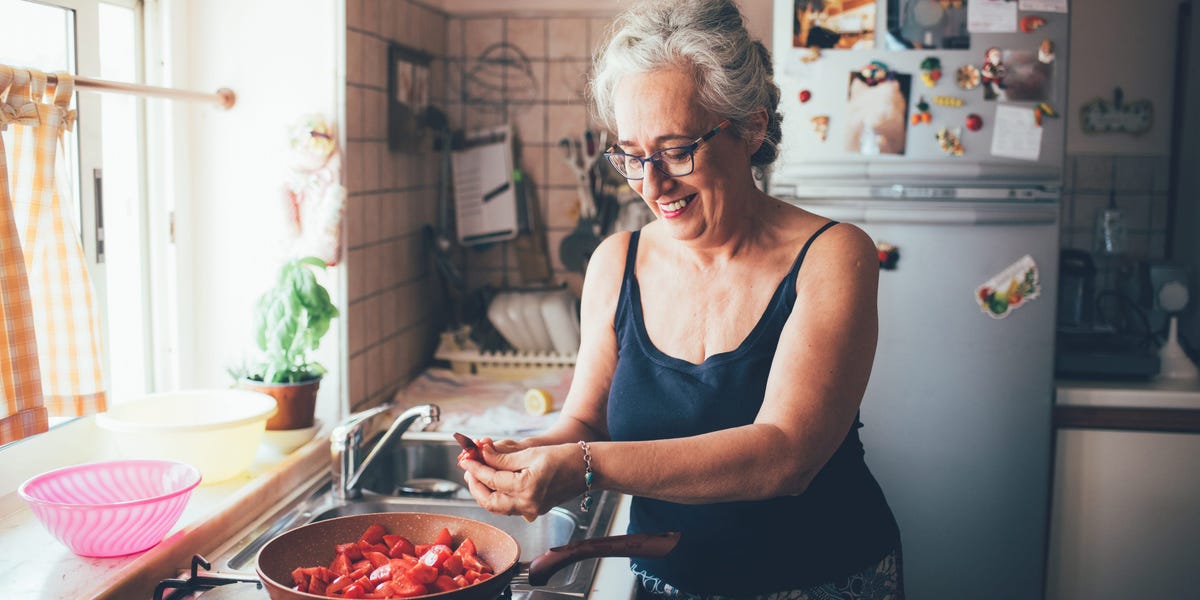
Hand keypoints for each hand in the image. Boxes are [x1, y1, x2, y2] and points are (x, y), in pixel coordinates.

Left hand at [457, 441, 581, 519]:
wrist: (588, 468)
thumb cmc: (563, 456)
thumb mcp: (531, 452)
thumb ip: (503, 458)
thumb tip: (482, 454)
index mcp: (526, 487)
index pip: (492, 479)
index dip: (476, 467)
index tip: (466, 458)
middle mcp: (527, 504)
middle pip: (490, 501)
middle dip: (475, 485)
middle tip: (468, 469)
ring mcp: (532, 510)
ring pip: (498, 507)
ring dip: (484, 492)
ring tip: (477, 475)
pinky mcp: (535, 510)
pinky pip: (509, 507)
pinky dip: (498, 496)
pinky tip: (493, 483)